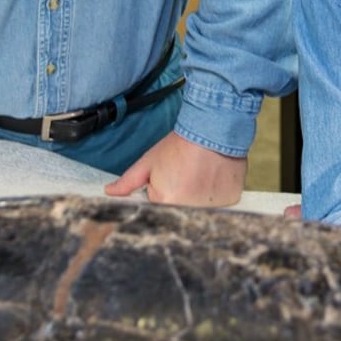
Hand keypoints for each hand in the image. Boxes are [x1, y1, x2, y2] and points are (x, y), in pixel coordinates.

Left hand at [103, 131, 246, 206]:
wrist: (213, 129)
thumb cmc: (180, 145)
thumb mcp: (149, 161)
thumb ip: (128, 181)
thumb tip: (109, 192)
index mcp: (166, 203)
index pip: (159, 207)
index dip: (162, 193)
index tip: (171, 180)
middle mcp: (190, 210)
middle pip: (181, 211)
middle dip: (180, 197)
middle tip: (186, 174)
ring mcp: (213, 206)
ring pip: (202, 208)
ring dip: (199, 196)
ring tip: (200, 173)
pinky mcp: (230, 200)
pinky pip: (221, 204)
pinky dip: (217, 193)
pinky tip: (214, 176)